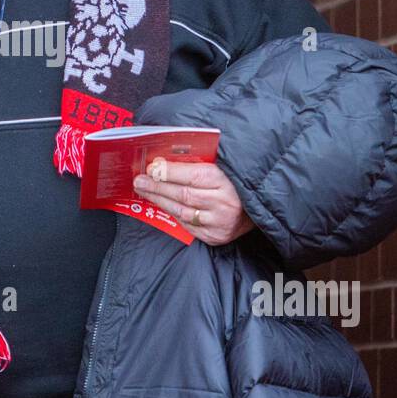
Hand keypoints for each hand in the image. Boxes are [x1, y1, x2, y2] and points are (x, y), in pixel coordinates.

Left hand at [132, 157, 255, 246]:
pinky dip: (173, 213)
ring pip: (182, 211)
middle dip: (157, 187)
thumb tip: (164, 161)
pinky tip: (162, 205)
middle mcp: (223, 203)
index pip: (192, 175)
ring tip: (144, 191)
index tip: (151, 167)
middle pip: (183, 194)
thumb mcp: (223, 168)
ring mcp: (219, 223)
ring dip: (160, 200)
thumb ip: (198, 164)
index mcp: (226, 181)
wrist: (257, 211)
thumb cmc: (236, 184)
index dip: (169, 172)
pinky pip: (187, 225)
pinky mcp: (215, 237)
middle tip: (139, 181)